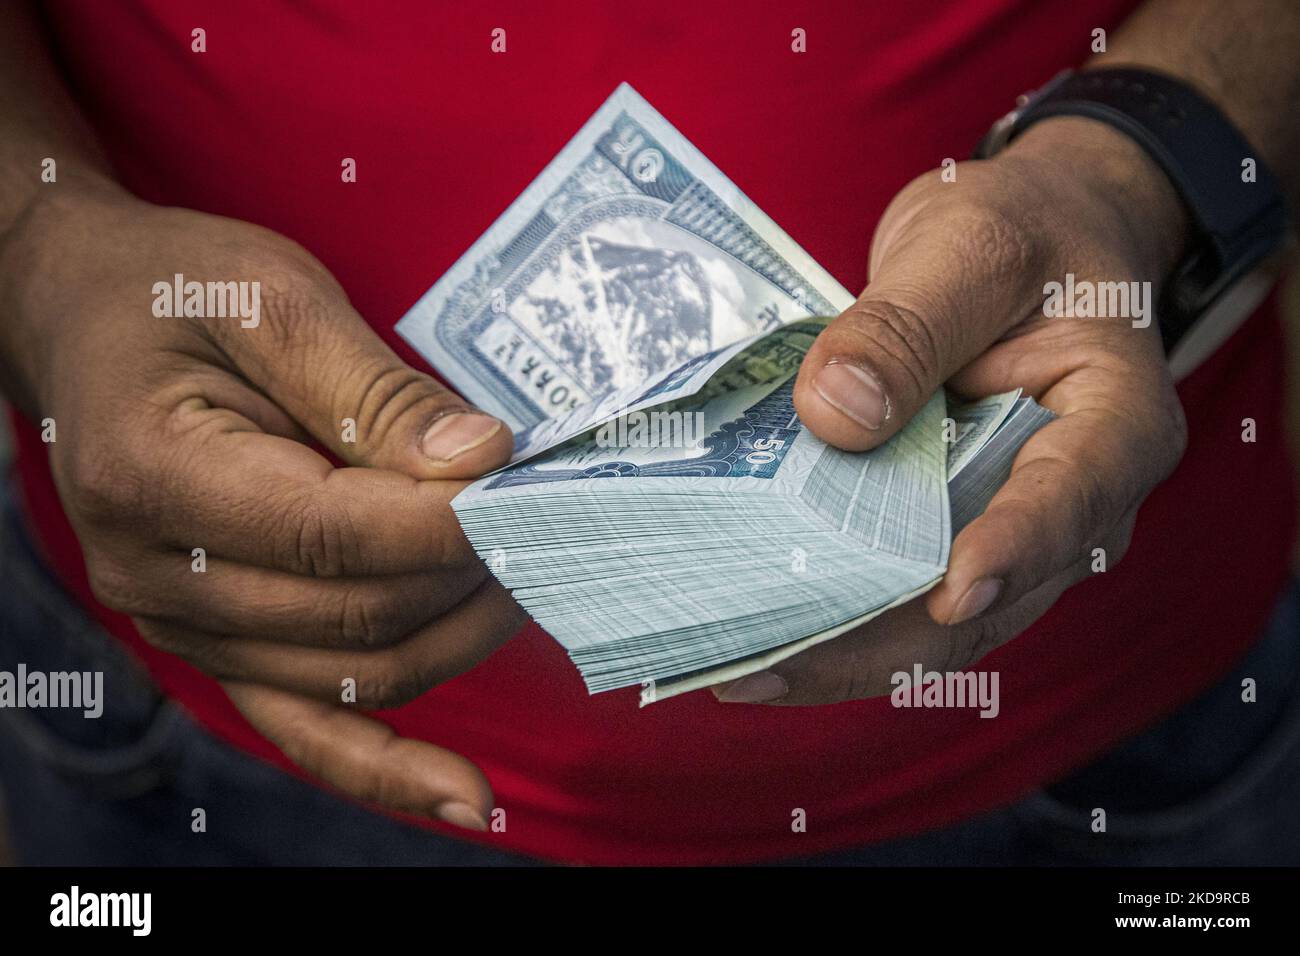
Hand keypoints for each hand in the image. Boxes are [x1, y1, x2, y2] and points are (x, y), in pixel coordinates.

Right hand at [0, 181, 522, 827]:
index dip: (451, 521)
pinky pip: (311, 730)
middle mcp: (158, 577)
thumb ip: (377, 390)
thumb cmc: (172, 292)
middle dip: (472, 571)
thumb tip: (483, 459)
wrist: (86, 321)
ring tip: (528, 570)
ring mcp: (185, 628)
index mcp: (154, 476)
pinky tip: (468, 795)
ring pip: (360, 675)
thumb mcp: (272, 300)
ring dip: (462, 633)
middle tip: (546, 515)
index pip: (336, 535)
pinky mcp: (221, 646)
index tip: (526, 482)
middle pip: (358, 616)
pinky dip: (390, 767)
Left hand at [713, 118, 1190, 704]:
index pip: (1073, 498)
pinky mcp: (953, 532)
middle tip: (769, 665)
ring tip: (741, 669)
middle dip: (881, 643)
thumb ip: (907, 324)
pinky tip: (759, 632)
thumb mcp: (970, 245)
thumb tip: (835, 416)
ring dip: (844, 652)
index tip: (949, 590)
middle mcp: (1077, 501)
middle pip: (991, 597)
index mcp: (1116, 423)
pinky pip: (902, 595)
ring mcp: (1013, 530)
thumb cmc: (1024, 231)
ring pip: (938, 622)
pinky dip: (836, 617)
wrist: (1032, 242)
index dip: (1014, 548)